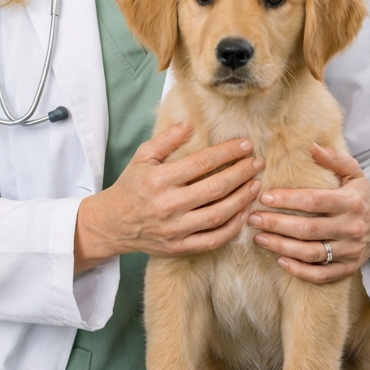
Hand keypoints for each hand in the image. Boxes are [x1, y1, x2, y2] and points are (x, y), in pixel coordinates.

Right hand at [74, 121, 262, 271]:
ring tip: (256, 186)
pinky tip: (244, 213)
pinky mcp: (179, 247)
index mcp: (160, 179)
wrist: (112, 224)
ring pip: (218, 215)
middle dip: (241, 174)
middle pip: (215, 188)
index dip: (227, 153)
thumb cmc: (131, 186)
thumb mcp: (142, 157)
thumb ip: (167, 140)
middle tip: (257, 163)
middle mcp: (168, 205)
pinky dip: (232, 227)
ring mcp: (175, 229)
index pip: (202, 162)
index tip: (245, 146)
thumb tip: (190, 123)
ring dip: (242, 199)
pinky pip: (213, 239)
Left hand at [247, 145, 369, 284]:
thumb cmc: (362, 195)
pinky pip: (321, 275)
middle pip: (309, 229)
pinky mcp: (348, 269)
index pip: (315, 201)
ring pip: (312, 253)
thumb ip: (334, 159)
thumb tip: (311, 146)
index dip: (288, 200)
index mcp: (352, 202)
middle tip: (253, 219)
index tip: (264, 197)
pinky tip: (280, 260)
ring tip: (258, 238)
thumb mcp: (354, 173)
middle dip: (277, 224)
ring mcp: (350, 251)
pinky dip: (300, 270)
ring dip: (282, 247)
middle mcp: (351, 227)